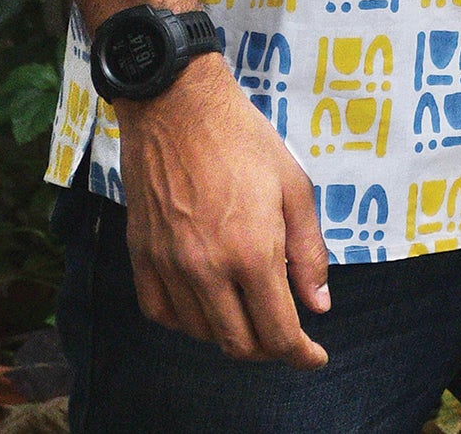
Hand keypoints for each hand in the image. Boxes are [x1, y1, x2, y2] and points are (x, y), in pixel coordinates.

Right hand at [115, 57, 329, 364]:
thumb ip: (308, 251)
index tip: (314, 355)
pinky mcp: (141, 256)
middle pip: (239, 344)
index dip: (300, 354)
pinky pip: (162, 313)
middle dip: (269, 347)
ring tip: (248, 306)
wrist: (176, 105)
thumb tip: (318, 305)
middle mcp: (207, 270)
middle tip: (285, 331)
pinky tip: (205, 300)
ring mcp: (169, 265)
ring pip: (201, 332)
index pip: (278, 333)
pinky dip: (187, 319)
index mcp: (252, 253)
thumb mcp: (293, 185)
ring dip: (230, 331)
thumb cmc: (242, 139)